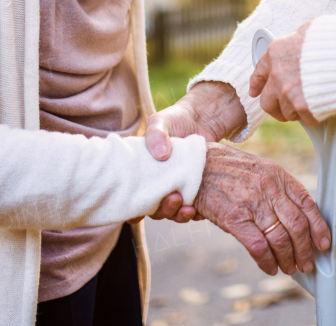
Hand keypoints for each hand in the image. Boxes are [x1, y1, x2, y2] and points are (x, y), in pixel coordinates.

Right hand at [145, 81, 248, 221]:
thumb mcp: (160, 122)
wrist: (202, 119)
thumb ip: (155, 134)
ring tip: (188, 207)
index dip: (132, 212)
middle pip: (155, 211)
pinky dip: (198, 213)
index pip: (133, 200)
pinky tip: (201, 209)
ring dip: (179, 215)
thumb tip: (161, 154)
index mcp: (143, 176)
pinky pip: (196, 209)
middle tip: (174, 198)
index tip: (138, 213)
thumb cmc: (175, 120)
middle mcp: (159, 187)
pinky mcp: (197, 190)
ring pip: (174, 213)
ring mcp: (178, 190)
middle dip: (162, 210)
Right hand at [194, 142, 330, 274]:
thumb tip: (298, 219)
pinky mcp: (234, 218)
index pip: (308, 204)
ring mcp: (252, 203)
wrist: (196, 165)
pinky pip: (258, 246)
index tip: (324, 243)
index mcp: (278, 175)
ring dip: (288, 258)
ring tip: (289, 268)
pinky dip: (267, 261)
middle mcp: (268, 188)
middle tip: (307, 263)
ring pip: (280, 239)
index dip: (319, 227)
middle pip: (297, 226)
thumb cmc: (228, 170)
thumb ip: (279, 191)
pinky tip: (270, 267)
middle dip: (305, 250)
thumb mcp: (260, 171)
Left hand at [248, 23, 316, 125]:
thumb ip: (297, 45)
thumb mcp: (310, 32)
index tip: (256, 92)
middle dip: (276, 107)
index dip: (257, 84)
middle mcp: (278, 74)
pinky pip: (306, 119)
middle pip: (267, 102)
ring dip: (297, 111)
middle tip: (286, 108)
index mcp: (276, 53)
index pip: (259, 73)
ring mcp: (289, 93)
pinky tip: (325, 105)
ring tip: (312, 103)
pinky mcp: (303, 108)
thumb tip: (298, 49)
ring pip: (286, 113)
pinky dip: (315, 116)